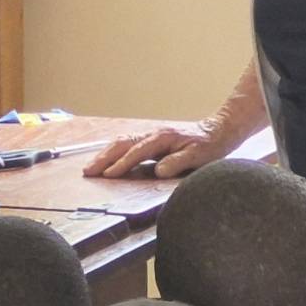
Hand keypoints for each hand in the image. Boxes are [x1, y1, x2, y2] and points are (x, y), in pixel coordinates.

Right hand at [83, 120, 231, 179]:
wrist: (217, 130)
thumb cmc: (208, 145)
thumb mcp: (198, 156)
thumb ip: (178, 162)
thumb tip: (158, 171)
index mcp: (162, 138)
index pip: (137, 151)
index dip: (122, 163)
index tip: (108, 174)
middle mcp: (152, 134)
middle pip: (122, 144)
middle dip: (104, 158)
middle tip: (88, 172)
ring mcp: (149, 135)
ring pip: (121, 143)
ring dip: (104, 155)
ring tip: (90, 168)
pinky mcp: (149, 139)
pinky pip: (126, 144)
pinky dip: (112, 152)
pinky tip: (105, 160)